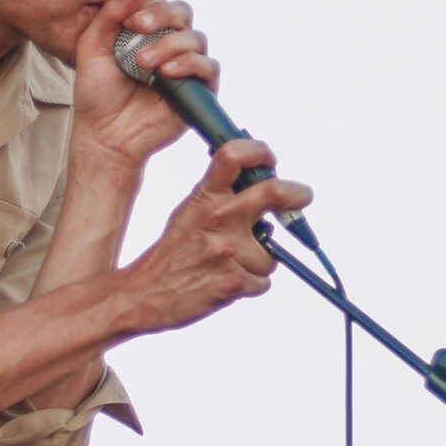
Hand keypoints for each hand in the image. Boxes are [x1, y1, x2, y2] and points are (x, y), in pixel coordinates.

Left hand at [70, 0, 221, 175]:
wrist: (104, 134)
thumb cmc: (97, 95)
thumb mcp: (92, 48)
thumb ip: (110, 15)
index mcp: (148, 33)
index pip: (161, 3)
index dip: (149, 6)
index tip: (129, 21)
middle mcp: (170, 46)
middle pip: (184, 13)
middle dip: (162, 16)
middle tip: (138, 28)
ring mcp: (186, 67)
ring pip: (197, 38)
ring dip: (171, 45)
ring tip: (144, 63)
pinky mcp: (199, 90)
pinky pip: (209, 67)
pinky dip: (190, 64)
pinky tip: (167, 73)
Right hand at [121, 138, 313, 331]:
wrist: (143, 294)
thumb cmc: (172, 253)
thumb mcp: (189, 212)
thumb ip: (221, 197)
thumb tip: (261, 184)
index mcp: (205, 197)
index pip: (233, 156)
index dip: (259, 152)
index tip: (270, 160)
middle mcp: (218, 217)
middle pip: (274, 192)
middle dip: (298, 194)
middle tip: (303, 197)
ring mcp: (227, 249)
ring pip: (271, 255)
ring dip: (259, 264)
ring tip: (229, 266)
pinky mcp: (234, 281)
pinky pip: (262, 283)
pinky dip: (250, 287)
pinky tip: (225, 283)